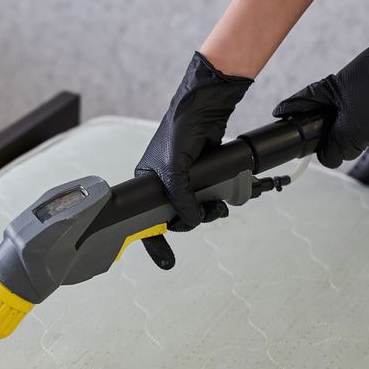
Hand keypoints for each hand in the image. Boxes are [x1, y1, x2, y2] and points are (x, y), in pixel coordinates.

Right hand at [135, 52, 252, 268]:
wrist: (205, 109)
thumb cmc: (179, 132)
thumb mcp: (174, 170)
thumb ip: (180, 199)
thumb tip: (191, 220)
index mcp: (146, 183)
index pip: (145, 220)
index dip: (153, 240)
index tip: (164, 259)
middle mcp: (164, 184)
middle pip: (175, 217)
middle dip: (189, 222)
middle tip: (200, 219)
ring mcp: (185, 181)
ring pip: (195, 210)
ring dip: (207, 213)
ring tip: (218, 207)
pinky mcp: (204, 176)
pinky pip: (209, 198)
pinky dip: (216, 202)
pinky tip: (223, 200)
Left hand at [273, 2, 368, 167]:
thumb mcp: (332, 84)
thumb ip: (305, 101)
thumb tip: (280, 111)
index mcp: (353, 131)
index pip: (331, 158)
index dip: (325, 148)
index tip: (325, 136)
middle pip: (350, 150)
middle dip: (344, 136)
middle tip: (345, 114)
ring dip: (364, 129)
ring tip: (365, 104)